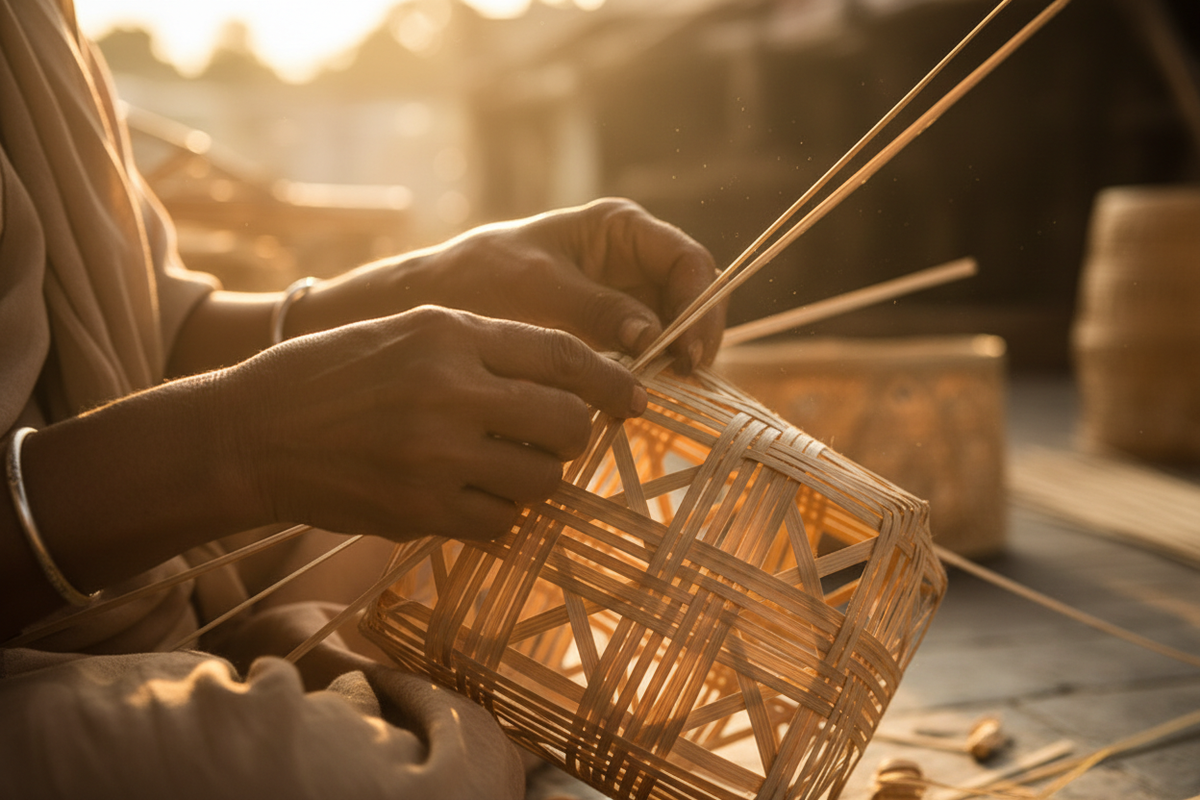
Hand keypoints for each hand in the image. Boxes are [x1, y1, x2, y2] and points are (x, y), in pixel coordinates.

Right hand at [223, 305, 645, 542]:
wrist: (254, 432)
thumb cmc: (335, 373)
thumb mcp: (408, 330)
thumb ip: (486, 346)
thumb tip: (567, 376)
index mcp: (450, 332)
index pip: (563, 354)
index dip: (611, 378)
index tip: (636, 396)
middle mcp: (450, 389)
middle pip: (567, 421)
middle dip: (575, 433)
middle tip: (558, 437)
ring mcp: (436, 454)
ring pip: (543, 479)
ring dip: (538, 478)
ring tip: (504, 467)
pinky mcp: (420, 510)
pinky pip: (502, 522)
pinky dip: (499, 514)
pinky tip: (471, 497)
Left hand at [421, 198, 723, 372]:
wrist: (439, 304)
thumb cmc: (481, 278)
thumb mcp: (537, 289)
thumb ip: (596, 308)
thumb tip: (654, 336)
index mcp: (621, 229)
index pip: (688, 261)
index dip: (700, 304)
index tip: (688, 351)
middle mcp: (633, 262)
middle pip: (692, 299)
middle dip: (694, 338)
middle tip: (683, 381)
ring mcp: (625, 301)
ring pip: (676, 332)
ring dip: (676, 363)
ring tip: (661, 395)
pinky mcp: (611, 338)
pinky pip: (648, 357)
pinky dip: (650, 377)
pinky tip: (637, 400)